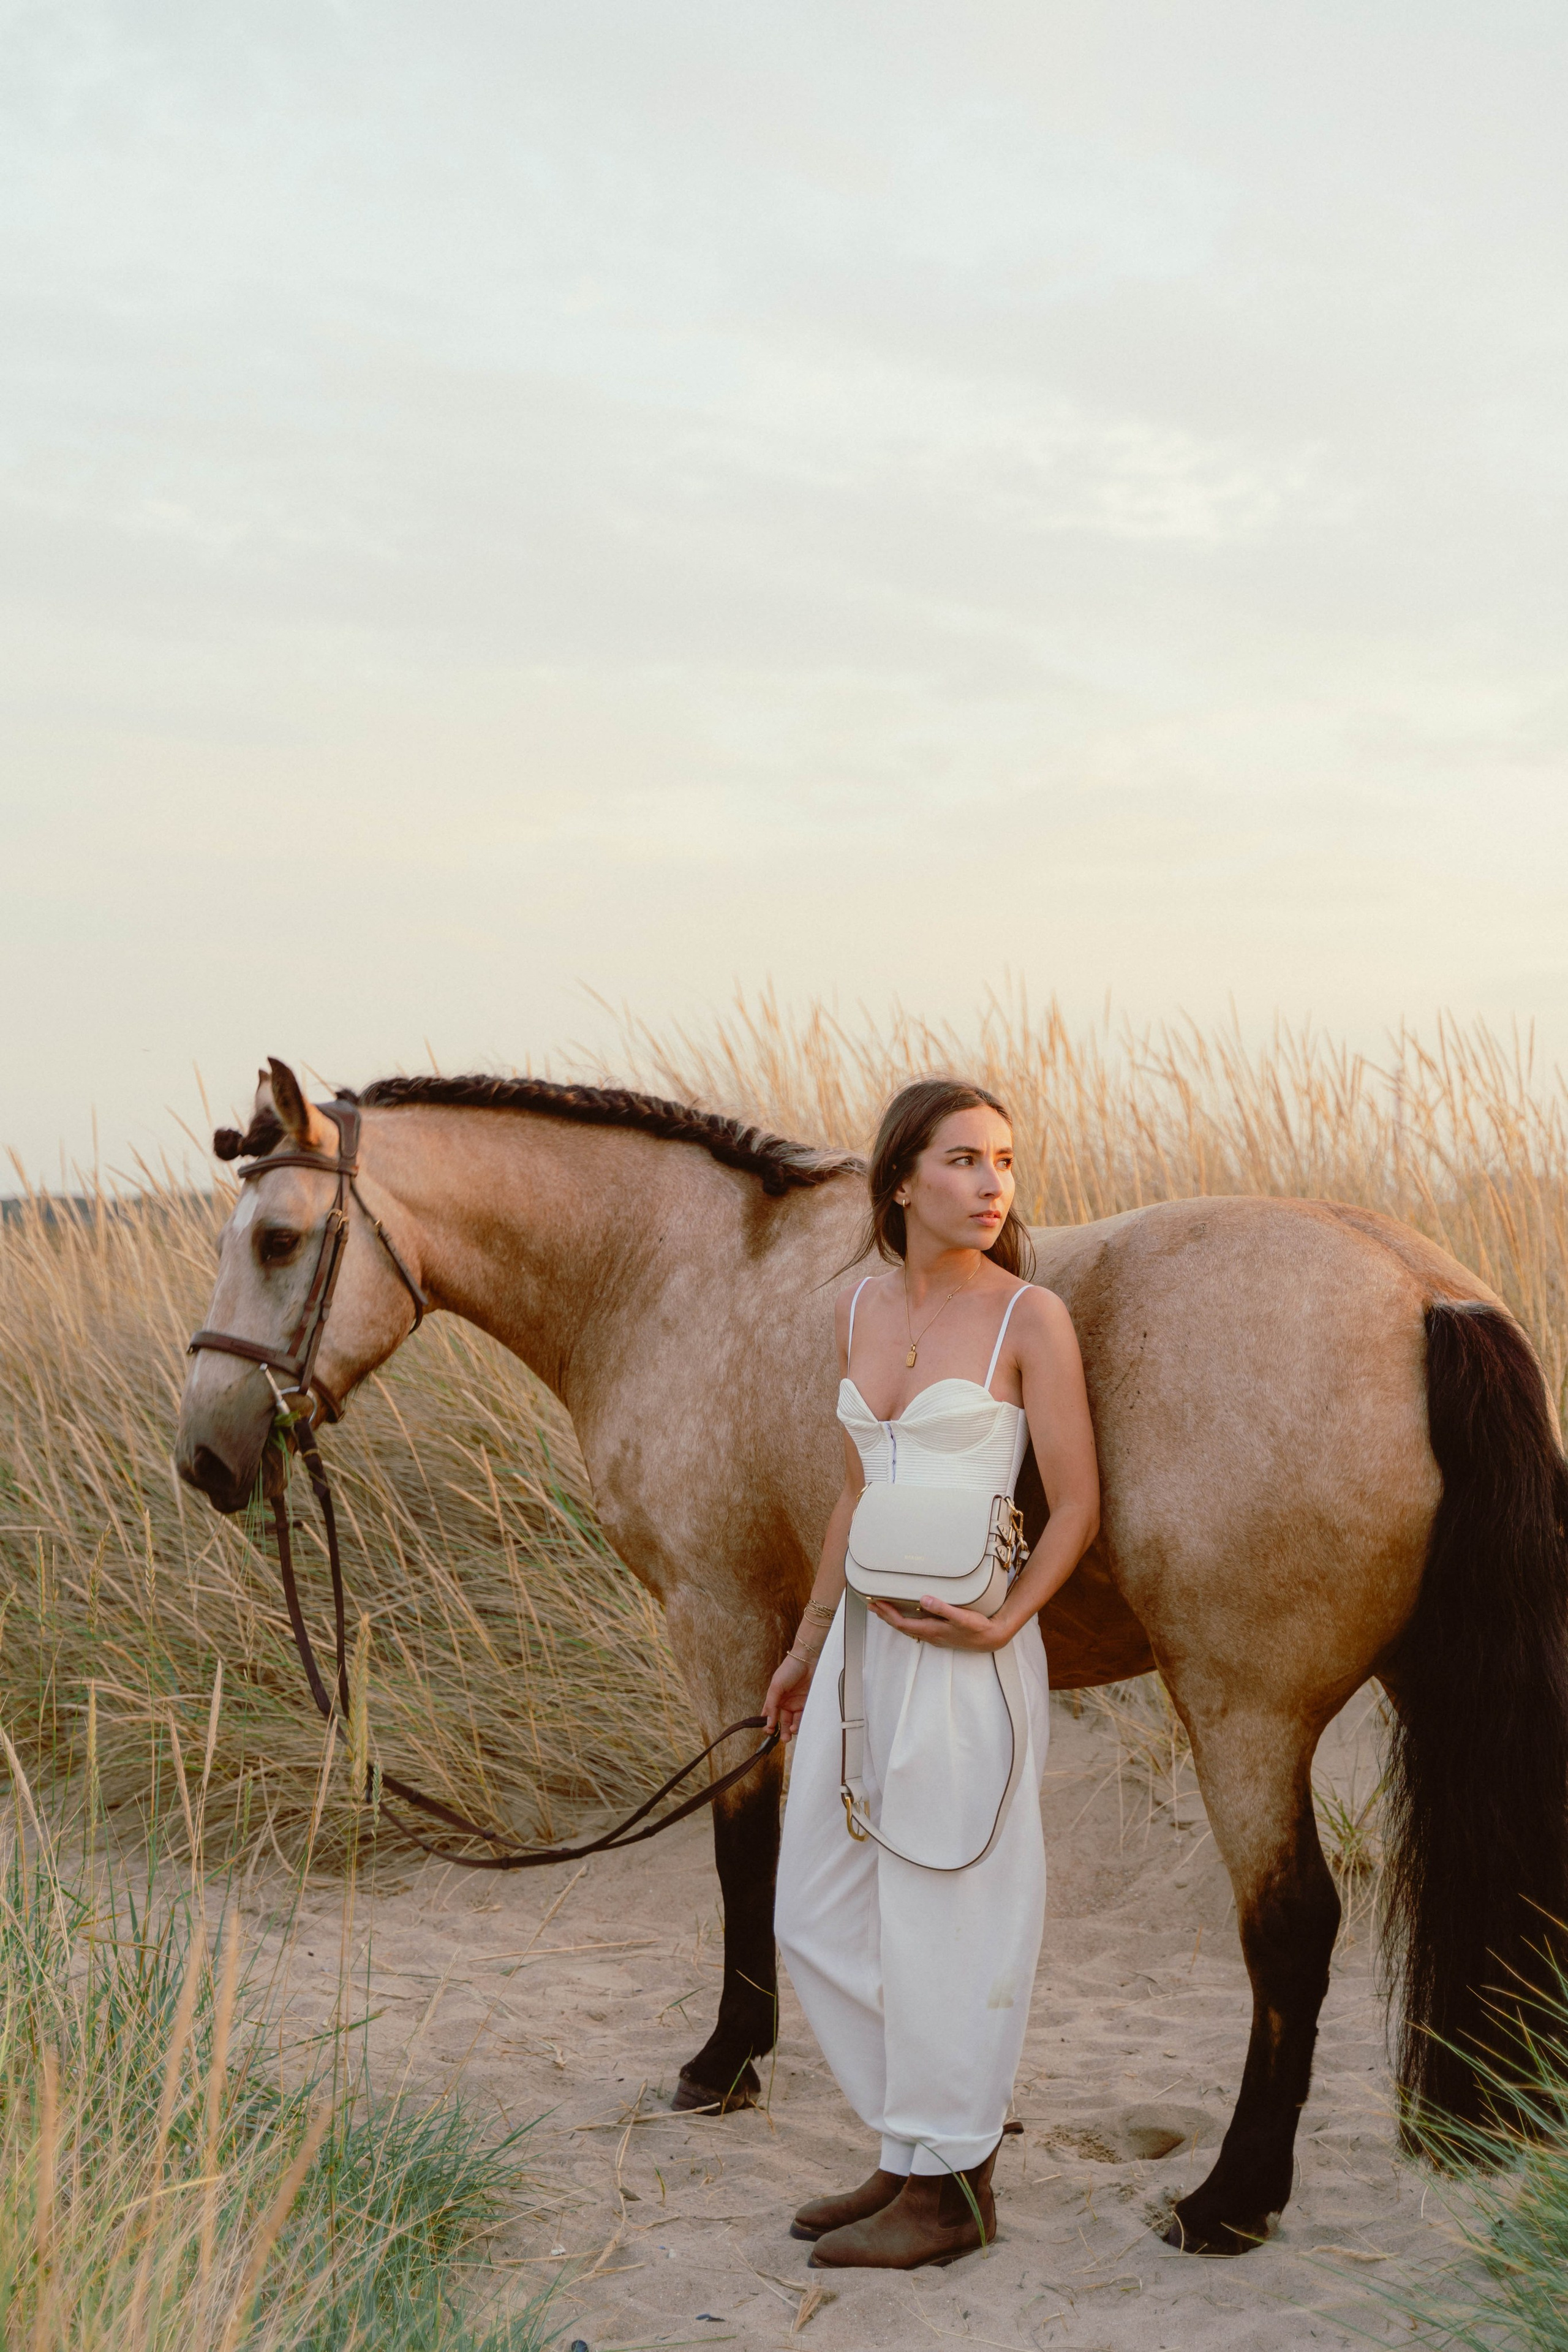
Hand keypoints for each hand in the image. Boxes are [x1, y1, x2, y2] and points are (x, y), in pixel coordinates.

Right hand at [763, 1653, 813, 1738]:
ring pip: (793, 1721)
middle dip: (782, 1732)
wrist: (807, 1660)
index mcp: (775, 1699)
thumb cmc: (788, 1670)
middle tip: (784, 1739)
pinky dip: (800, 1723)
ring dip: (791, 1729)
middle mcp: (785, 1703)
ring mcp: (797, 1704)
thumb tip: (768, 1722)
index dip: (768, 1725)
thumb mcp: (776, 1687)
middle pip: (782, 1722)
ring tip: (791, 1731)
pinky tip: (796, 1725)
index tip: (769, 1731)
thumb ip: (771, 1705)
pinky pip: (803, 1717)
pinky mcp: (807, 1704)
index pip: (769, 1716)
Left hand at [868, 1595, 1015, 1651]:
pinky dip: (906, 1621)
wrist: (992, 1639)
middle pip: (902, 1627)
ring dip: (894, 1619)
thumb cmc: (977, 1628)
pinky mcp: (941, 1635)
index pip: (903, 1624)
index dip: (888, 1614)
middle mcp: (930, 1636)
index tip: (877, 1604)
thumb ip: (942, 1608)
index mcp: (932, 1630)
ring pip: (908, 1629)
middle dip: (886, 1616)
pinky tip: (908, 1616)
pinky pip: (917, 1628)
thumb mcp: (961, 1617)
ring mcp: (935, 1637)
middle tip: (872, 1605)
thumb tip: (923, 1599)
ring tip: (884, 1610)